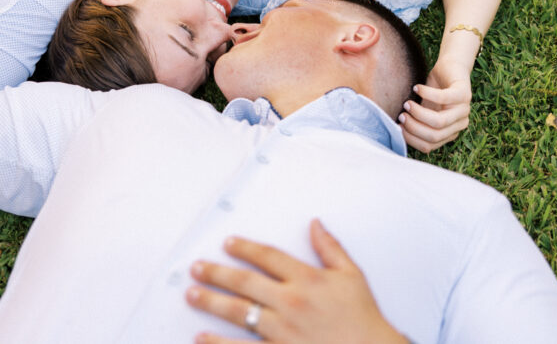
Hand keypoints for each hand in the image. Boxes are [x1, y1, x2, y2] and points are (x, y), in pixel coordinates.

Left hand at [186, 219, 405, 343]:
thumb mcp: (352, 276)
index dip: (245, 248)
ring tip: (192, 294)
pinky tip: (202, 337)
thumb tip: (315, 224)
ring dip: (211, 302)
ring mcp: (282, 331)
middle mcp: (290, 302)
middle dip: (217, 273)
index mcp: (307, 279)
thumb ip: (330, 248)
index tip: (228, 244)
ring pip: (238, 312)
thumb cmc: (363, 319)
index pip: (268, 256)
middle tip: (197, 268)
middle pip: (244, 282)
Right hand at [399, 60, 471, 152]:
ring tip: (407, 104)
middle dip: (413, 127)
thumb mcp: (423, 108)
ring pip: (439, 122)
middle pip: (434, 136)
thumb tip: (395, 130)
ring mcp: (464, 110)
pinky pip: (443, 98)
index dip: (410, 138)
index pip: (428, 146)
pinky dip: (426, 94)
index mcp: (449, 133)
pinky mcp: (464, 93)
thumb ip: (415, 121)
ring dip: (419, 113)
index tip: (397, 126)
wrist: (450, 66)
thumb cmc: (433, 89)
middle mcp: (459, 124)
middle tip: (402, 114)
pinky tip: (416, 88)